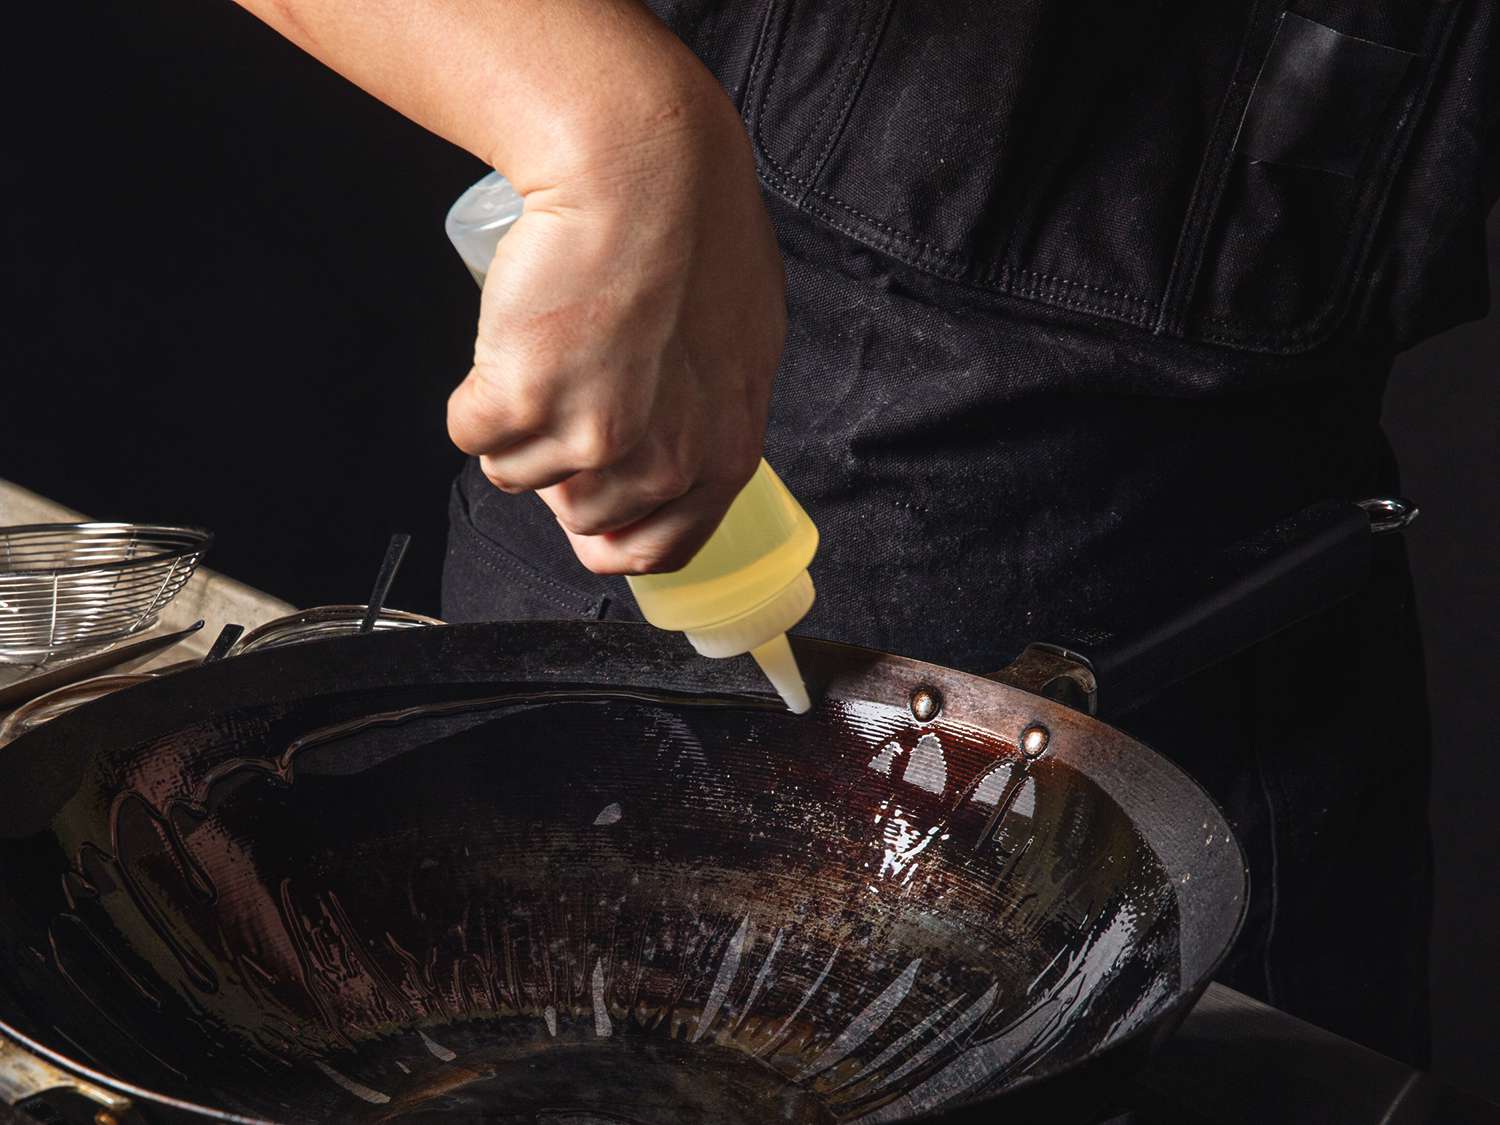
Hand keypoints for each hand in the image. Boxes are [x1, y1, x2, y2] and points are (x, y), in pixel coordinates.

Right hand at [446, 42, 784, 574]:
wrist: (642, 170)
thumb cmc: (698, 231)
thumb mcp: (737, 345)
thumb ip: (707, 415)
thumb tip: (670, 449)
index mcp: (722, 454)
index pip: (659, 550)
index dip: (613, 531)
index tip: (589, 506)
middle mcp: (661, 462)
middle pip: (579, 515)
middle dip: (563, 462)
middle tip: (571, 385)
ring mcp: (590, 439)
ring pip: (518, 475)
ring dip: (516, 422)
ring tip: (547, 345)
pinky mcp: (521, 403)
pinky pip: (471, 434)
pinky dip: (474, 395)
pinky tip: (510, 337)